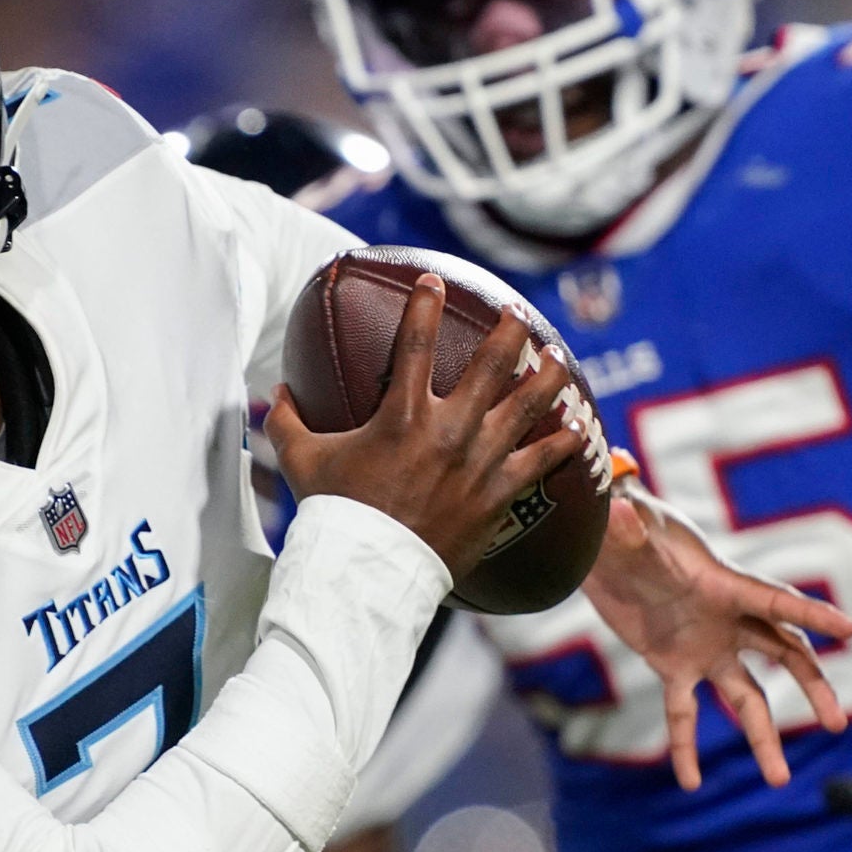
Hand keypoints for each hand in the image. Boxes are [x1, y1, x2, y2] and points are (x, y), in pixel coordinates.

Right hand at [266, 273, 583, 582]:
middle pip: (491, 363)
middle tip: (516, 313)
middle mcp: (448, 429)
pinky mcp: (498, 495)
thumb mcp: (301, 462)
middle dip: (508, 331)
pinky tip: (576, 429)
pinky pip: (541, 462)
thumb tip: (275, 394)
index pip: (415, 343)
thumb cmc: (334, 516)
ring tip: (558, 356)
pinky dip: (561, 444)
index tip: (433, 280)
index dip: (425, 304)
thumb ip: (289, 422)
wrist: (370, 571)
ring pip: (528, 405)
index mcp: (401, 414)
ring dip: (546, 375)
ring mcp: (479, 461)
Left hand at [582, 486, 851, 788]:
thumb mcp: (625, 525)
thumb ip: (627, 528)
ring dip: (763, 736)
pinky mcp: (673, 666)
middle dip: (812, 686)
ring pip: (747, 696)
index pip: (776, 602)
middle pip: (784, 655)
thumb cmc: (622, 525)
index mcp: (726, 585)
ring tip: (779, 780)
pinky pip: (685, 714)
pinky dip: (686, 746)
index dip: (811, 614)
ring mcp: (705, 647)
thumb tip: (621, 517)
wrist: (604, 548)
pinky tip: (690, 783)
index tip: (848, 629)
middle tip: (836, 722)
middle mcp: (727, 620)